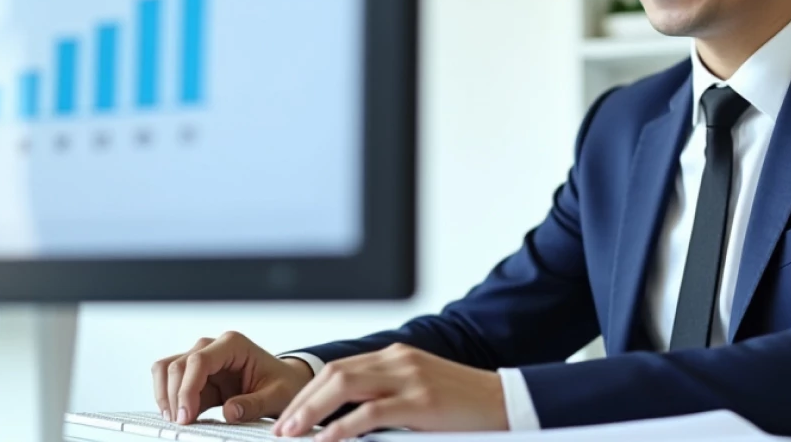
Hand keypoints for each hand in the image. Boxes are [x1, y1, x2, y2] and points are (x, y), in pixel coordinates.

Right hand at [151, 331, 314, 424]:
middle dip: (174, 396)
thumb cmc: (283, 383)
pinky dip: (170, 400)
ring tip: (175, 420)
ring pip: (167, 370)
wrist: (286, 383)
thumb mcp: (277, 395)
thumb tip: (229, 412)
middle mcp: (213, 348)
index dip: (187, 389)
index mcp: (234, 345)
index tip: (186, 415)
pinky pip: (173, 385)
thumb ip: (254, 404)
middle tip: (180, 423)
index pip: (199, 361)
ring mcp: (202, 361)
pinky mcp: (197, 377)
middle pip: (177, 365)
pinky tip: (180, 417)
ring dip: (165, 395)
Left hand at [273, 343, 507, 441]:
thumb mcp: (421, 392)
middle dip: (302, 402)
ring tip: (294, 434)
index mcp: (397, 357)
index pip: (340, 369)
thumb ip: (388, 398)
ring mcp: (410, 378)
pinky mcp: (422, 401)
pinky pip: (371, 412)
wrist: (508, 403)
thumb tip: (350, 421)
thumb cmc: (466, 405)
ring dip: (312, 411)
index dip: (309, 392)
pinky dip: (343, 427)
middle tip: (282, 429)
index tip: (292, 415)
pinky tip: (328, 440)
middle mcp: (399, 361)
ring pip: (345, 386)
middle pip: (334, 374)